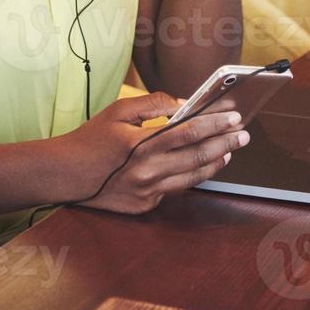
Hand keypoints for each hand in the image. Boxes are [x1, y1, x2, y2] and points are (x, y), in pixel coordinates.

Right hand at [58, 91, 249, 214]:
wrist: (66, 175)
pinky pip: (176, 189)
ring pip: (193, 177)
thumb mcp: (118, 111)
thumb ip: (153, 105)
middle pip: (198, 156)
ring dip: (216, 162)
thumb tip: (182, 104)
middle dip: (225, 142)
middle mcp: (148, 170)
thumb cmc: (91, 139)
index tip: (234, 115)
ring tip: (230, 150)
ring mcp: (148, 191)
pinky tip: (203, 166)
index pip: (189, 131)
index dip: (215, 123)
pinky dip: (192, 176)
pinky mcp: (145, 205)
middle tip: (244, 133)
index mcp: (141, 144)